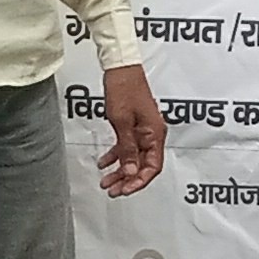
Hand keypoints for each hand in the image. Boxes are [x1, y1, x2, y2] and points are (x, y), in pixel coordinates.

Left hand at [96, 63, 167, 197]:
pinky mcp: (134, 126)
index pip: (152, 167)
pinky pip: (127, 147)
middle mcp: (152, 134)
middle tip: (112, 190)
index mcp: (155, 134)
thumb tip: (130, 172)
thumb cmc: (124, 88)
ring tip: (106, 181)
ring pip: (133, 158)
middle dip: (127, 180)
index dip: (139, 181)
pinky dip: (116, 156)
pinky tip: (104, 163)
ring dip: (120, 171)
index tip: (125, 190)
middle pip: (142, 165)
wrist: (120, 67)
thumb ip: (127, 149)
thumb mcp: (122, 123)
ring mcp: (143, 130)